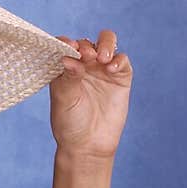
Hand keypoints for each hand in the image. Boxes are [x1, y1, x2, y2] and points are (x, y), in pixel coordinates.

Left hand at [50, 31, 132, 163]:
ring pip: (107, 44)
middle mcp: (84, 65)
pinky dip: (118, 60)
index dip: (65, 42)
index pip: (65, 47)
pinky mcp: (120, 77)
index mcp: (65, 68)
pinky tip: (111, 68)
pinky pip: (122, 61)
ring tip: (101, 58)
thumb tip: (69, 58)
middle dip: (87, 44)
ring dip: (105, 45)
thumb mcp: (64, 100)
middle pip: (87, 42)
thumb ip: (68, 78)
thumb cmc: (70, 123)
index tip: (67, 46)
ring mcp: (102, 70)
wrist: (89, 144)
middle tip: (86, 55)